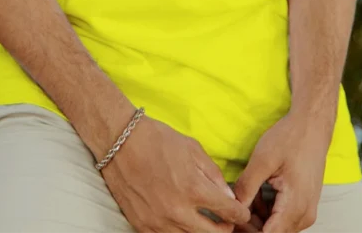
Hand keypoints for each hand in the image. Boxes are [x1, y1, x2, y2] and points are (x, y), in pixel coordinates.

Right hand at [101, 115, 251, 231]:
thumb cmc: (157, 139)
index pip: (229, 212)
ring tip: (204, 222)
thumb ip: (213, 175)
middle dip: (225, 228)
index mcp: (193, 188)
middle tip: (226, 221)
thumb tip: (228, 196)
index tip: (241, 212)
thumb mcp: (192, 148)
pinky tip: (181, 221)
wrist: (119, 141)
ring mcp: (159, 222)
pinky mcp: (142, 226)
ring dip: (201, 232)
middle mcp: (178, 210)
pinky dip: (179, 232)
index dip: (240, 213)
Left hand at [231, 112, 329, 231]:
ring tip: (246, 195)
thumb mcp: (263, 160)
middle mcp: (304, 215)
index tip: (232, 220)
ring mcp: (306, 211)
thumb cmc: (290, 138)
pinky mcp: (304, 205)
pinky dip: (267, 211)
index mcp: (295, 206)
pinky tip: (257, 193)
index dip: (247, 230)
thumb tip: (233, 207)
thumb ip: (247, 187)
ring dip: (258, 218)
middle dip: (250, 225)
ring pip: (277, 228)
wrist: (312, 126)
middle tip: (233, 207)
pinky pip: (283, 218)